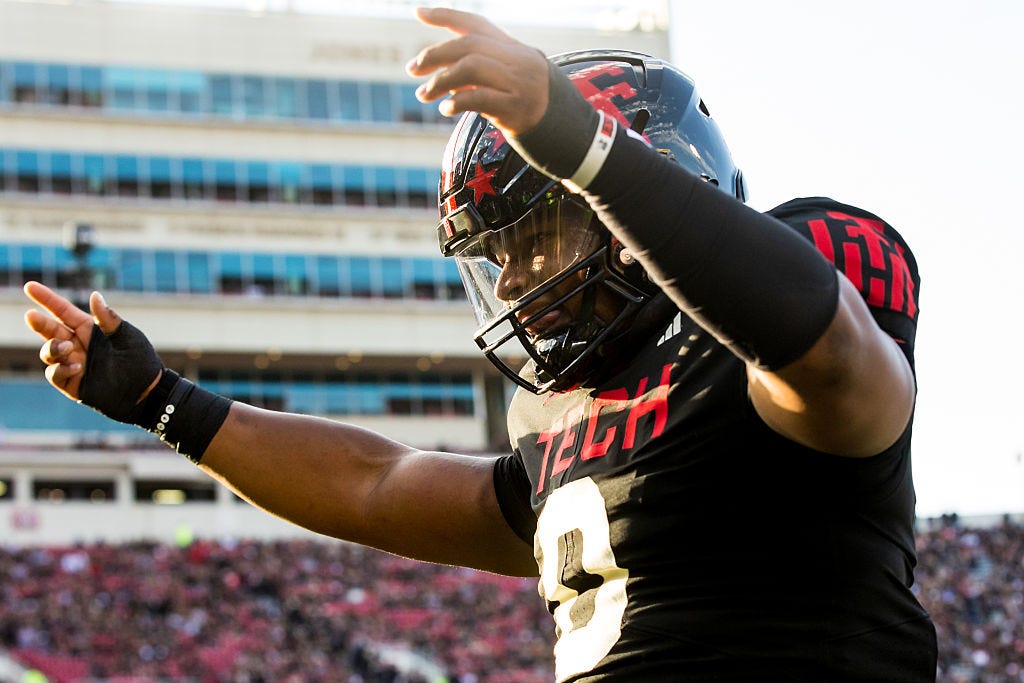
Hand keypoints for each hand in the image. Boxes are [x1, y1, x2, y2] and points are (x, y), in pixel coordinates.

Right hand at [24, 282, 162, 420]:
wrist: (148, 391)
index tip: (30, 286)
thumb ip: (108, 318)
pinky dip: (60, 369)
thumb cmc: (140, 360)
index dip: (47, 299)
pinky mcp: (73, 384)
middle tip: (31, 315)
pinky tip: (76, 366)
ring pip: (48, 352)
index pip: (63, 312)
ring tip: (67, 348)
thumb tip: (94, 295)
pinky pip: (55, 374)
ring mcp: (74, 364)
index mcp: (90, 330)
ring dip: (52, 348)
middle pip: (50, 331)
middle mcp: (78, 345)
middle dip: (39, 323)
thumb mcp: (126, 335)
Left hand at [406, 7, 549, 135]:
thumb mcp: (505, 78)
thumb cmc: (526, 103)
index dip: (445, 15)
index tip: (417, 12)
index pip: (476, 23)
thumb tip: (438, 68)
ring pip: (471, 67)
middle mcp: (518, 60)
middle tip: (412, 69)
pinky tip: (446, 108)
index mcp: (513, 48)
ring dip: (440, 80)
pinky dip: (456, 101)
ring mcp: (519, 83)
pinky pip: (479, 98)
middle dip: (434, 55)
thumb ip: (477, 69)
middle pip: (468, 45)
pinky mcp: (516, 108)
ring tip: (424, 94)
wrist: (564, 130)